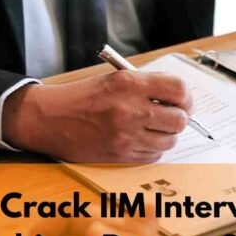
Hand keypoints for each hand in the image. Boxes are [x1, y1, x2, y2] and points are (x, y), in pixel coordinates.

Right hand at [2, 72, 191, 162]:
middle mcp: (130, 109)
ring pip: (169, 141)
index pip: (178, 89)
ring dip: (165, 135)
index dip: (186, 97)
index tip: (183, 101)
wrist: (49, 119)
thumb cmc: (82, 97)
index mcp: (129, 84)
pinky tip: (139, 139)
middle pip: (179, 119)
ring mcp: (126, 135)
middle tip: (170, 116)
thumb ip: (147, 85)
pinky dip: (152, 149)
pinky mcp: (121, 155)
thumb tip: (178, 98)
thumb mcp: (114, 79)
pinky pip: (153, 156)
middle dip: (178, 118)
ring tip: (151, 128)